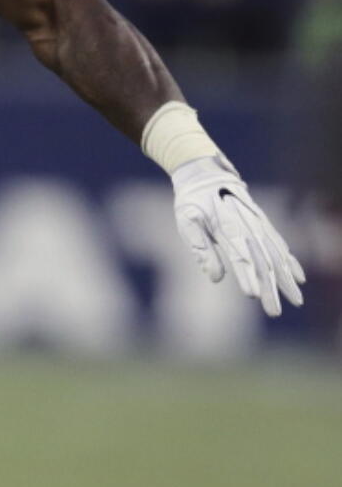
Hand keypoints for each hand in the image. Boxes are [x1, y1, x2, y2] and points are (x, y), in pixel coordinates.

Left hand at [171, 156, 304, 318]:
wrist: (206, 173)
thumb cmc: (192, 201)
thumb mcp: (187, 222)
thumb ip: (201, 249)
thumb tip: (216, 278)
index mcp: (227, 226)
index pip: (240, 256)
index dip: (247, 275)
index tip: (254, 295)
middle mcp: (248, 225)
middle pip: (262, 261)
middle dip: (271, 288)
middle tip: (276, 312)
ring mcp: (259, 224)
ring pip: (276, 255)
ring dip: (286, 279)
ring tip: (296, 300)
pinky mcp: (263, 224)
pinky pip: (280, 245)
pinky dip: (291, 261)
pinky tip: (299, 277)